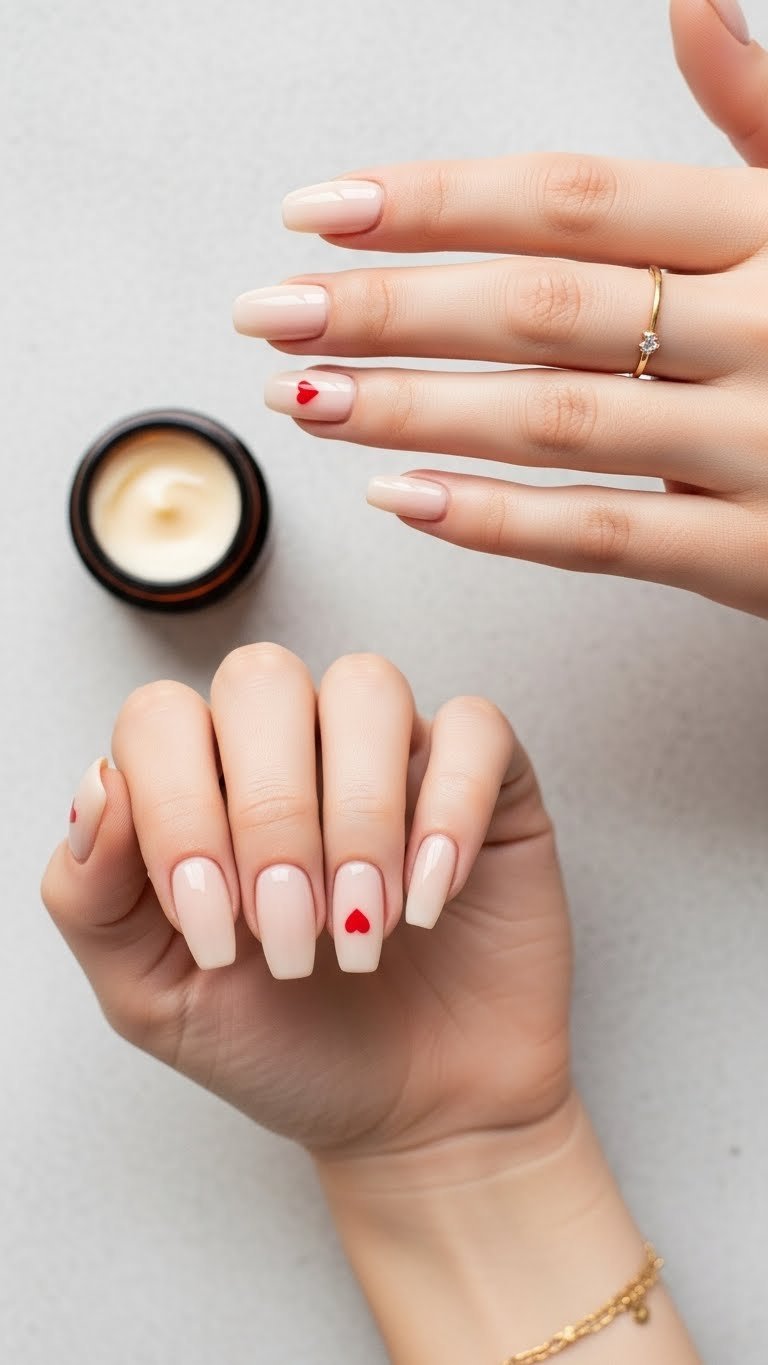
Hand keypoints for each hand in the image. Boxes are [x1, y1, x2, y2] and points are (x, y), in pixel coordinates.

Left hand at [40, 646, 570, 1160]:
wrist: (416, 1112)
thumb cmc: (284, 1044)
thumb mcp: (153, 996)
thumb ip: (92, 895)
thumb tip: (100, 785)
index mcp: (200, 780)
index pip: (162, 719)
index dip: (179, 811)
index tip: (212, 928)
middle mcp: (292, 746)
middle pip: (262, 680)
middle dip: (270, 814)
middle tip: (290, 932)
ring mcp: (390, 752)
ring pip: (365, 687)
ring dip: (358, 814)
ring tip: (364, 926)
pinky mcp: (486, 780)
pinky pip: (474, 729)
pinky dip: (450, 810)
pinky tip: (430, 897)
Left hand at [232, 26, 767, 617]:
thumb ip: (756, 119)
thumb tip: (690, 1)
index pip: (573, 197)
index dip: (434, 201)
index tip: (317, 211)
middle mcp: (767, 326)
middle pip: (541, 307)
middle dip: (388, 309)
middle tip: (270, 314)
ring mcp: (764, 446)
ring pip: (556, 424)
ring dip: (413, 411)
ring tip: (304, 400)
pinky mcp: (756, 555)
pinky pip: (604, 538)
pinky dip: (496, 522)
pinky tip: (403, 498)